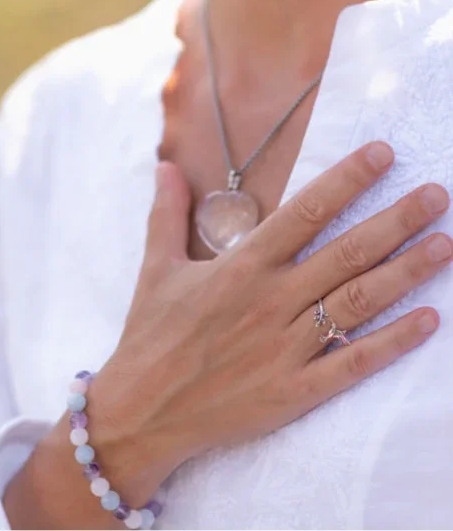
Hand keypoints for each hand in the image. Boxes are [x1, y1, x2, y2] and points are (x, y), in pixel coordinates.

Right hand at [88, 142, 449, 503]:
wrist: (142, 411)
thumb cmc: (148, 337)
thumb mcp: (154, 270)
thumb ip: (166, 215)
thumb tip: (165, 167)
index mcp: (239, 268)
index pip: (304, 213)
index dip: (347, 180)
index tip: (383, 153)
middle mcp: (269, 302)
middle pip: (346, 252)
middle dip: (397, 220)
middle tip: (438, 194)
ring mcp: (284, 348)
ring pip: (358, 302)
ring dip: (406, 272)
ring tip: (446, 245)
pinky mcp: (293, 391)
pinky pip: (351, 362)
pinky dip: (392, 342)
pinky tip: (429, 320)